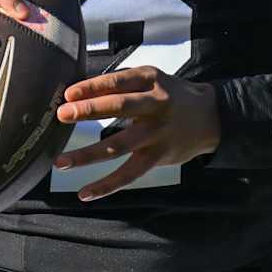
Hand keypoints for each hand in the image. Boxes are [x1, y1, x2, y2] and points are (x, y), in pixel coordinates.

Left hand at [53, 67, 221, 200]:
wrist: (210, 117)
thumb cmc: (169, 95)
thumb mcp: (151, 79)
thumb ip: (120, 84)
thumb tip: (77, 93)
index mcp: (151, 80)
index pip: (118, 82)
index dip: (93, 87)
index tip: (68, 93)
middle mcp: (156, 104)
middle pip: (120, 108)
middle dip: (90, 111)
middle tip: (62, 115)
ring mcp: (158, 133)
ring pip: (120, 145)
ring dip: (88, 155)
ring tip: (62, 162)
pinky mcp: (159, 156)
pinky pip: (130, 174)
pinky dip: (107, 185)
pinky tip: (85, 192)